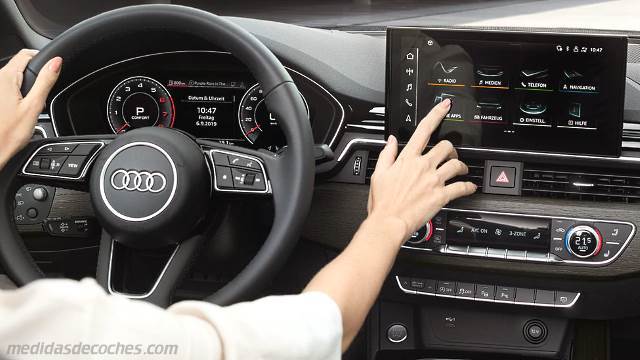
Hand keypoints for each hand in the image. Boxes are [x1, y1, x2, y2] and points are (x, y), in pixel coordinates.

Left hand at [0, 50, 61, 169]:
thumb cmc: (8, 134)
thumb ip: (45, 82)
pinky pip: (8, 88)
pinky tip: (19, 112)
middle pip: (20, 66)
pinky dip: (18, 95)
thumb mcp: (33, 106)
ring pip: (14, 78)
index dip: (42, 59)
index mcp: (6, 77)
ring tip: (30, 107)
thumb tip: (56, 62)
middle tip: (42, 97)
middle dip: (35, 77)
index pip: (26, 54)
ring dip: (26, 87)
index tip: (53, 69)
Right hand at [367, 99, 476, 242]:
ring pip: (456, 164)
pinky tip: (470, 188)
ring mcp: (433, 180)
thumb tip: (391, 140)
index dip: (436, 114)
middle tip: (452, 155)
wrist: (388, 222)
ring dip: (462, 166)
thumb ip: (387, 154)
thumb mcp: (379, 174)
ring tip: (463, 170)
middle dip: (451, 149)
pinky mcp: (441, 195)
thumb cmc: (382, 203)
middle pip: (445, 146)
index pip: (424, 130)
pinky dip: (468, 187)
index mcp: (407, 159)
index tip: (445, 106)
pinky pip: (461, 187)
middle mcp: (423, 166)